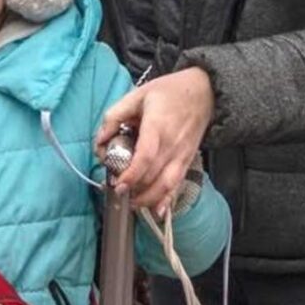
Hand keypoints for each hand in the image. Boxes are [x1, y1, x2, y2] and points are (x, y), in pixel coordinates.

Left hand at [96, 67, 215, 217]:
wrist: (204, 92)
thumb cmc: (171, 91)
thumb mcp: (137, 95)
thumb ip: (114, 116)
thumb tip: (100, 140)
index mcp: (158, 127)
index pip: (146, 157)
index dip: (131, 174)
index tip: (118, 183)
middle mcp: (172, 145)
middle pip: (153, 176)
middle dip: (133, 188)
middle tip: (116, 188)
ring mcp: (182, 155)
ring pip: (166, 186)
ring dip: (147, 199)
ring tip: (130, 203)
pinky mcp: (187, 161)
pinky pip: (177, 185)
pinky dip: (167, 201)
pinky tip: (157, 212)